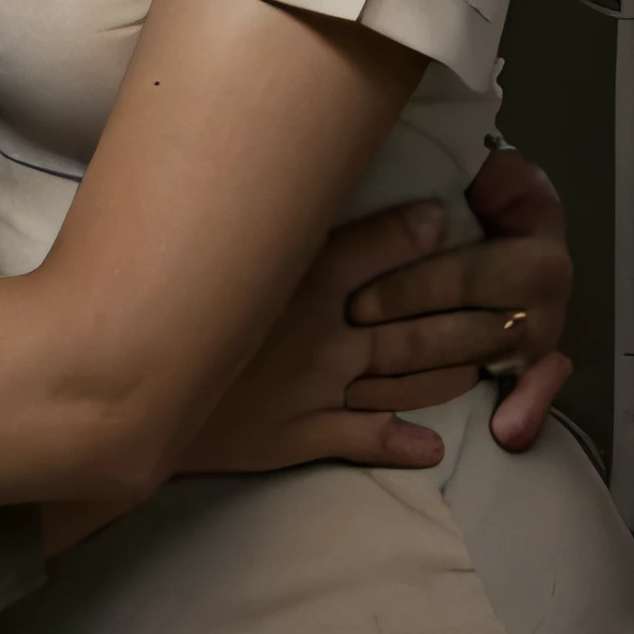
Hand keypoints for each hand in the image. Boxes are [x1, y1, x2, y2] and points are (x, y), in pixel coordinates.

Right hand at [175, 150, 573, 475]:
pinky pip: (362, 440)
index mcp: (304, 281)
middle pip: (413, 323)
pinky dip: (400, 443)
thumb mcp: (218, 251)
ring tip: (486, 363)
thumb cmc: (164, 308)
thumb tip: (302, 187)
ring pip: (403, 379)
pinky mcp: (297, 435)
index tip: (452, 217)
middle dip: (466, 315)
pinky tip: (433, 446)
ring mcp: (315, 389)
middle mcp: (324, 334)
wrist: (125, 391)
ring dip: (448, 371)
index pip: (378, 249)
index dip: (418, 232)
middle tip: (508, 306)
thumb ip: (270, 218)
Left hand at [345, 148, 572, 451]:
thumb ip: (460, 181)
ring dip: (422, 385)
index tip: (356, 304)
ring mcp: (541, 335)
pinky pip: (533, 392)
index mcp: (533, 251)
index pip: (464, 279)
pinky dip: (526, 411)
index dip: (409, 291)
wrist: (510, 207)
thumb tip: (431, 210)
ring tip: (361, 393)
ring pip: (477, 365)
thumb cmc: (475, 187)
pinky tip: (506, 433)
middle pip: (467, 330)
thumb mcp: (474, 171)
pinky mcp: (531, 363)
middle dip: (402, 342)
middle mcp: (546, 298)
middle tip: (347, 347)